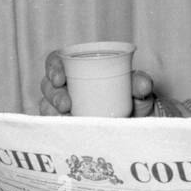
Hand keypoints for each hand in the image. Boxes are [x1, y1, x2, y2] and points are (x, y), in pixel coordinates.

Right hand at [39, 50, 156, 116]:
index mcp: (77, 69)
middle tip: (66, 104)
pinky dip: (58, 126)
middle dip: (53, 94)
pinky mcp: (66, 125)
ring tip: (68, 117)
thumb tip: (143, 84)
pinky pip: (54, 124)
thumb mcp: (137, 88)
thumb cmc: (133, 98)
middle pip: (48, 86)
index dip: (52, 68)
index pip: (55, 62)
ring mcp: (64, 107)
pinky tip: (67, 129)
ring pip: (47, 106)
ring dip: (53, 112)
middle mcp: (67, 87)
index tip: (60, 79)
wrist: (138, 123)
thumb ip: (139, 83)